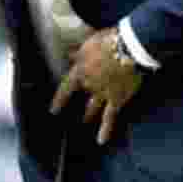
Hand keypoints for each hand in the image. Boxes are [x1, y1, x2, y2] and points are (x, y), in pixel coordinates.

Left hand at [50, 27, 143, 144]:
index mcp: (80, 69)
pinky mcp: (116, 99)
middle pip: (83, 93)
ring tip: (85, 121)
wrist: (128, 48)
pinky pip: (110, 117)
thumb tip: (69, 55)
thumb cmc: (110, 40)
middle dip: (82, 99)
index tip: (53, 111)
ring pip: (93, 107)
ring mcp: (101, 93)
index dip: (60, 100)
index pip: (66, 87)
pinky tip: (101, 141)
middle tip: (73, 112)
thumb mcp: (89, 43)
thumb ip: (79, 52)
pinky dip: (105, 130)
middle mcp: (88, 84)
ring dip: (89, 114)